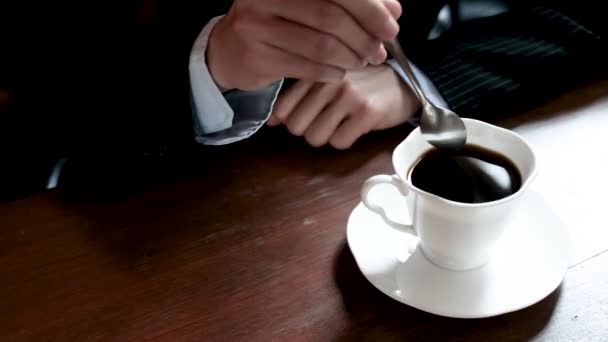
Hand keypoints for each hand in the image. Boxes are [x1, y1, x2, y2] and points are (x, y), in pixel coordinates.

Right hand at [206, 0, 401, 90]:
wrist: (229, 51)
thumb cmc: (277, 23)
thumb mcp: (307, 5)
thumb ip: (349, 3)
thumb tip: (393, 10)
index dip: (370, 6)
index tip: (392, 24)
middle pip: (330, 16)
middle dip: (364, 36)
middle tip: (379, 51)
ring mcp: (256, 27)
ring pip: (321, 45)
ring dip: (351, 57)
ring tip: (362, 62)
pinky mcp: (257, 58)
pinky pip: (308, 67)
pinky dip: (332, 72)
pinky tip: (340, 72)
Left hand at [268, 65, 420, 148]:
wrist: (402, 83)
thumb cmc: (360, 84)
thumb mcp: (327, 81)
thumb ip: (298, 97)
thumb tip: (272, 121)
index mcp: (316, 71)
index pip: (282, 109)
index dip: (290, 121)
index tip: (306, 117)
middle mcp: (330, 80)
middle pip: (296, 127)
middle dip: (308, 131)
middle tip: (326, 122)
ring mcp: (349, 96)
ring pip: (315, 137)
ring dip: (326, 138)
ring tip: (340, 124)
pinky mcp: (367, 112)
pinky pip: (339, 142)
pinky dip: (345, 141)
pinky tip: (354, 127)